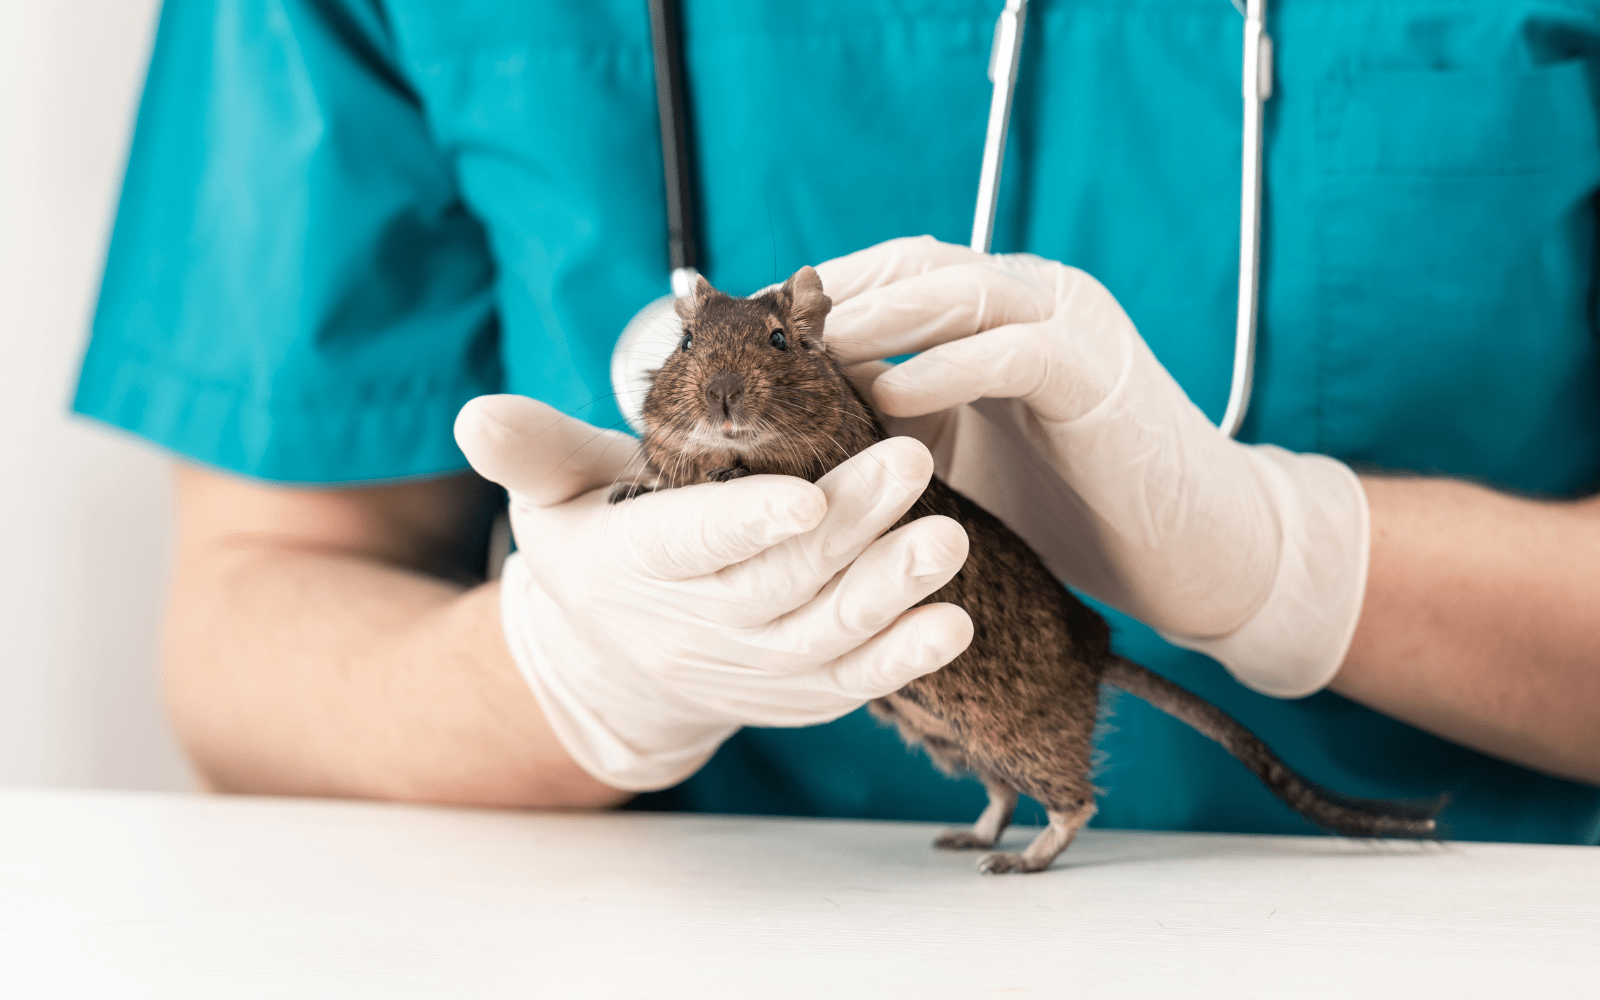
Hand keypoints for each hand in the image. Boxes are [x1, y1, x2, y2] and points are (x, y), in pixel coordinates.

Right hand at [454, 395, 973, 790]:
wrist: (623, 657)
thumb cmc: (601, 542)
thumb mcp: (552, 491)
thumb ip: (531, 449)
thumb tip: (473, 415)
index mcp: (633, 564)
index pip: (692, 543)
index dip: (745, 525)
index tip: (804, 497)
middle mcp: (694, 627)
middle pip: (777, 582)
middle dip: (849, 527)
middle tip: (909, 464)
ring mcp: (752, 667)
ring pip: (825, 636)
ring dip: (890, 591)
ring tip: (947, 537)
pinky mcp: (799, 692)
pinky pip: (853, 682)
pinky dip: (904, 658)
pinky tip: (953, 622)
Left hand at [816, 237, 1368, 697]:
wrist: (1190, 551)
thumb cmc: (1069, 507)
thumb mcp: (958, 456)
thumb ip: (892, 422)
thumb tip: (787, 422)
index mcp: (994, 313)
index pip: (892, 272)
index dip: (819, 295)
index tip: (748, 333)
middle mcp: (1031, 301)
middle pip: (914, 263)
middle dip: (834, 292)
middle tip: (762, 331)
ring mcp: (1069, 327)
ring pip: (959, 288)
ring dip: (879, 312)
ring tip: (810, 347)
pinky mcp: (1097, 372)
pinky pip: (1012, 350)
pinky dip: (944, 365)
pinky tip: (886, 392)